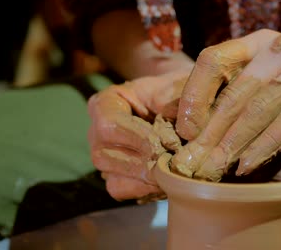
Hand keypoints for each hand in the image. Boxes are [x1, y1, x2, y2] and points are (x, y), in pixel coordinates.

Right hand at [88, 66, 191, 200]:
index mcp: (105, 104)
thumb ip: (178, 104)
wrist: (180, 107)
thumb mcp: (177, 88)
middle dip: (145, 162)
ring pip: (114, 179)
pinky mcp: (117, 178)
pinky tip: (168, 180)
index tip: (167, 142)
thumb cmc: (175, 93)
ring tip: (173, 171)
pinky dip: (147, 189)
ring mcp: (105, 158)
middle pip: (105, 156)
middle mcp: (97, 133)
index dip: (138, 138)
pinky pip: (124, 191)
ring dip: (147, 179)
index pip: (109, 125)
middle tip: (174, 161)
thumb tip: (183, 131)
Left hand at [172, 29, 280, 180]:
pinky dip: (266, 144)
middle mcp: (279, 46)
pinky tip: (248, 165)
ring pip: (261, 107)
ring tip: (215, 168)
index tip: (186, 131)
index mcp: (256, 43)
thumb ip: (231, 101)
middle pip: (236, 91)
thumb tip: (185, 129)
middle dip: (211, 132)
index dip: (193, 95)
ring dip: (234, 143)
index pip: (213, 60)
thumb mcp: (264, 90)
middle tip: (194, 162)